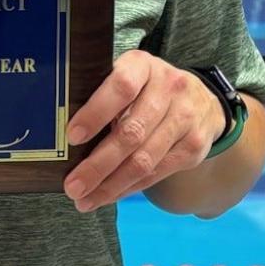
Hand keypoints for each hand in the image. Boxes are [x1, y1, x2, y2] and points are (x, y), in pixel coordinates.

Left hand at [63, 51, 226, 212]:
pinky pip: (156, 173)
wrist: (202, 100)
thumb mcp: (128, 76)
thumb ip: (102, 94)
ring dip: (111, 185)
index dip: (96, 112)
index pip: (121, 87)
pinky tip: (109, 195)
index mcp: (144, 66)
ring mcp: (185, 118)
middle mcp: (169, 89)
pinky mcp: (193, 147)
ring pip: (144, 160)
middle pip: (131, 132)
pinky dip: (129, 188)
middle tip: (73, 185)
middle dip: (98, 165)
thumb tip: (62, 133)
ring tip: (85, 199)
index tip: (73, 136)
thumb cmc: (148, 89)